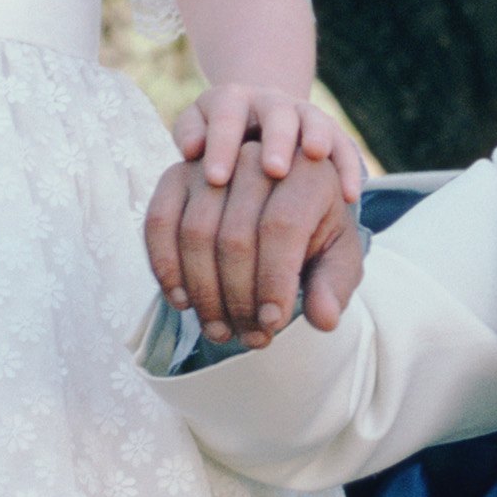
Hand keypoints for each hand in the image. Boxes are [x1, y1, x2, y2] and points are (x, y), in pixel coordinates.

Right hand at [145, 142, 365, 344]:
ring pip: (195, 233)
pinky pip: (158, 222)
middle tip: (249, 339)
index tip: (272, 324)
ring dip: (203, 294)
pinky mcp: (176, 176)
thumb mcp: (338, 259)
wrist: (281, 205)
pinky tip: (183, 304)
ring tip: (220, 332)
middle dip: (239, 299)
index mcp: (307, 172)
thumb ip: (333, 286)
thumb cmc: (316, 235)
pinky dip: (165, 268)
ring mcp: (210, 164)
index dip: (273, 281)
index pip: (282, 227)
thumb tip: (324, 320)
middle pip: (235, 235)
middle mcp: (256, 157)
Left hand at [174, 82, 365, 201]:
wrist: (253, 122)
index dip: (222, 145)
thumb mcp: (197, 131)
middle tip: (273, 169)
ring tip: (316, 157)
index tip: (216, 179)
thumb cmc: (217, 141)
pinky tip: (349, 195)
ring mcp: (302, 114)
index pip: (226, 115)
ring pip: (313, 120)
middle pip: (275, 113)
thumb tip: (191, 149)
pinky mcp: (330, 133)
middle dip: (275, 140)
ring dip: (316, 137)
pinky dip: (348, 167)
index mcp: (232, 101)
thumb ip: (190, 134)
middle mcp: (270, 102)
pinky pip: (343, 145)